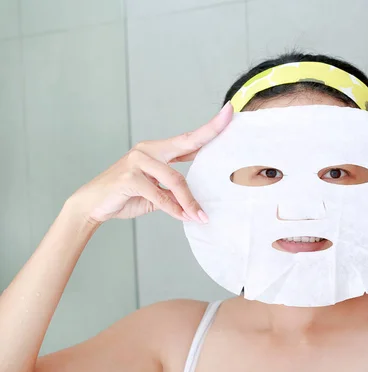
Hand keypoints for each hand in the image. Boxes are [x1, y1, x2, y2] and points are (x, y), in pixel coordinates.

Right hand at [68, 103, 232, 224]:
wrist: (92, 205)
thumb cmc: (125, 196)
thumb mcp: (156, 195)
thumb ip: (174, 193)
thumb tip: (197, 205)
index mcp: (156, 151)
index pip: (188, 139)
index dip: (209, 127)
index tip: (228, 112)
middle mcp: (148, 150)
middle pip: (186, 142)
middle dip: (210, 130)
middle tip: (229, 117)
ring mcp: (137, 162)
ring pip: (176, 180)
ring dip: (190, 202)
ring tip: (200, 216)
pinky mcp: (129, 177)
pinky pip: (160, 195)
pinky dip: (174, 209)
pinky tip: (184, 217)